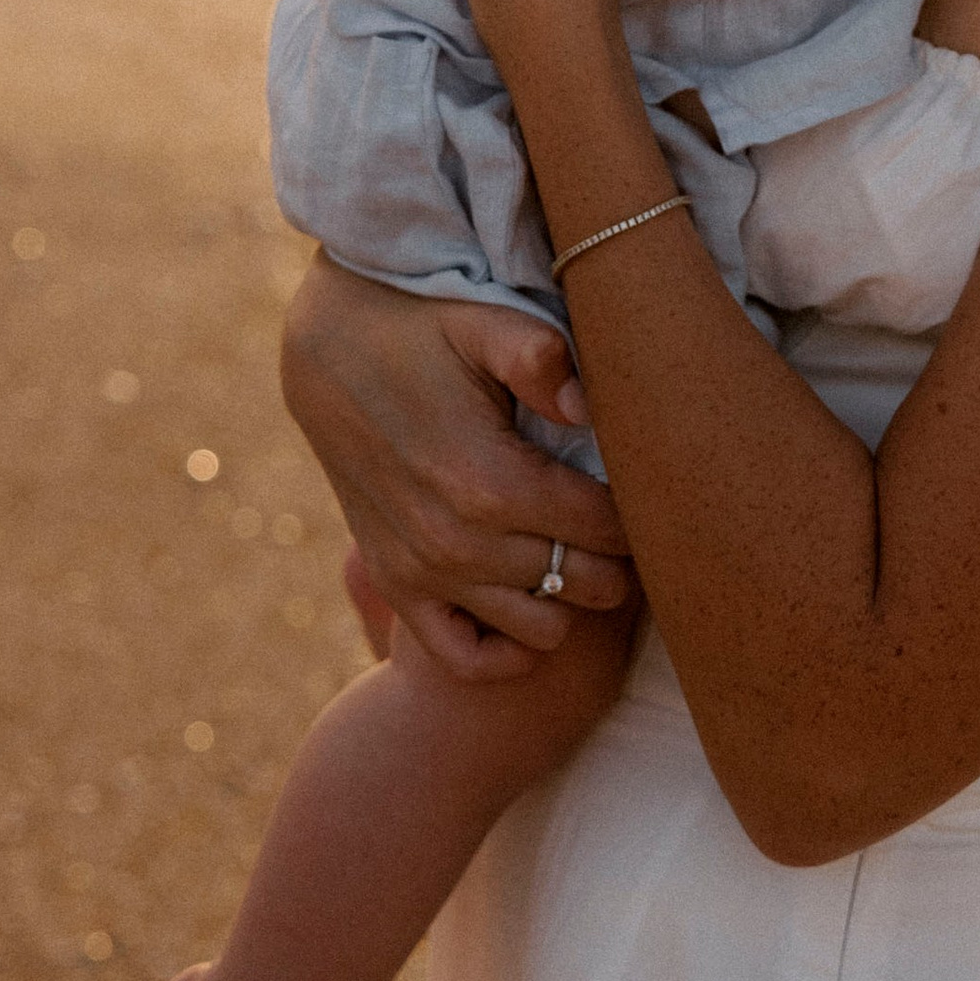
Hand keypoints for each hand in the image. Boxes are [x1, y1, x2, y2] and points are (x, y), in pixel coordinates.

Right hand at [278, 250, 633, 678]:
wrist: (327, 352)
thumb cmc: (421, 328)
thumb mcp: (481, 322)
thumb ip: (541, 358)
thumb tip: (590, 410)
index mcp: (490, 480)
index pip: (605, 529)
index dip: (643, 513)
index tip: (652, 487)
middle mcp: (457, 543)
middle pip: (585, 584)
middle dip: (620, 559)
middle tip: (626, 520)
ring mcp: (423, 573)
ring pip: (541, 630)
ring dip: (572, 599)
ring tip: (580, 550)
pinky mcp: (397, 587)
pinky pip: (466, 657)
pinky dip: (505, 649)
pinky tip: (528, 604)